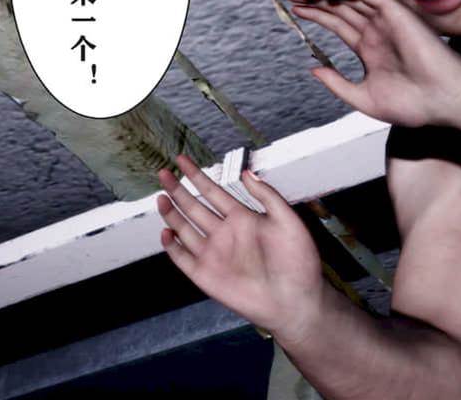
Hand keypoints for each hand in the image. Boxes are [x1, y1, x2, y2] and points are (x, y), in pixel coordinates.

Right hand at [156, 154, 322, 342]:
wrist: (296, 301)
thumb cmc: (298, 262)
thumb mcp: (288, 221)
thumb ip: (267, 196)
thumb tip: (247, 172)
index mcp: (242, 218)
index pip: (213, 192)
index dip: (197, 176)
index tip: (182, 159)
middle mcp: (225, 234)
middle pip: (194, 207)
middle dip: (178, 189)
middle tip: (164, 172)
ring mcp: (214, 255)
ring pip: (185, 229)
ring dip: (172, 213)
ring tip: (161, 196)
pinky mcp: (206, 276)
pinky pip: (184, 259)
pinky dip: (173, 247)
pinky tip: (166, 232)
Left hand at [285, 0, 460, 127]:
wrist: (444, 101)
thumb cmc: (413, 105)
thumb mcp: (363, 98)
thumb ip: (337, 83)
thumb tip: (312, 69)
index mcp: (371, 50)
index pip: (341, 26)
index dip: (318, 17)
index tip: (296, 13)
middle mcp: (378, 32)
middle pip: (341, 9)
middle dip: (316, 2)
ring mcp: (387, 22)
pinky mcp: (396, 14)